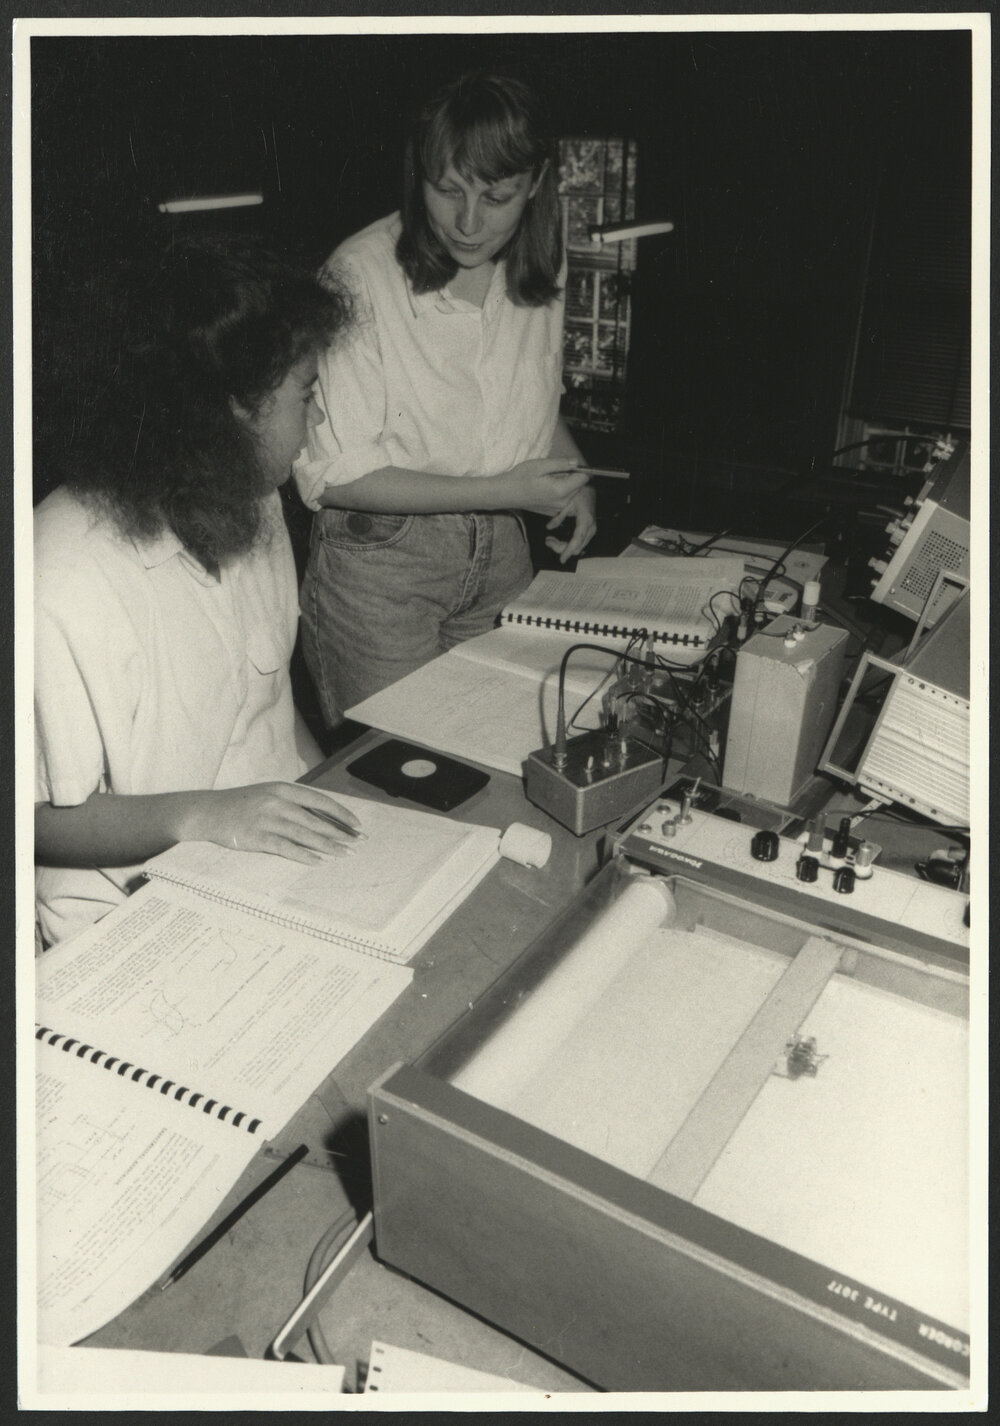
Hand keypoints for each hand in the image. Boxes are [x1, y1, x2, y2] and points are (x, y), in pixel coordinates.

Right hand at [180, 783, 364, 863]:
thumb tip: (322, 820)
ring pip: (305, 835)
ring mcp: (267, 819)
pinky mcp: (257, 837)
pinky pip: (286, 848)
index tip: (356, 824)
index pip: (320, 801)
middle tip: (358, 842)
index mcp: (282, 789)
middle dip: (340, 832)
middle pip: (316, 820)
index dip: (340, 813)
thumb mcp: (268, 795)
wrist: (207, 811)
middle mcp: (277, 802)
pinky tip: (318, 862)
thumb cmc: (240, 805)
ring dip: (328, 846)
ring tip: (344, 854)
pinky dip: (304, 856)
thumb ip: (292, 804)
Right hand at [491, 457, 588, 513]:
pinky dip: (559, 492)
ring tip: (547, 481)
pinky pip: (564, 499)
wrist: (506, 494)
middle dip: (571, 477)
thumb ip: (561, 463)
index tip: (566, 465)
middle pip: (579, 486)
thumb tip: (576, 461)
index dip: (577, 469)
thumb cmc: (520, 478)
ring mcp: (558, 509)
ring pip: (572, 492)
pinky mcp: (553, 512)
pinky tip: (545, 489)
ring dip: (565, 484)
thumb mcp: (540, 465)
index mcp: (560, 490)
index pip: (583, 478)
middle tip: (552, 472)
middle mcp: (562, 503)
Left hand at [545, 484, 596, 563]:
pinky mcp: (589, 532)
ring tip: (549, 540)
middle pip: (577, 547)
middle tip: (547, 541)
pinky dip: (567, 544)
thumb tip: (549, 528)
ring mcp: (591, 531)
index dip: (568, 551)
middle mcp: (591, 528)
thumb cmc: (579, 494)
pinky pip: (578, 544)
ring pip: (577, 548)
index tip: (561, 560)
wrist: (589, 489)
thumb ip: (558, 517)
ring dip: (563, 547)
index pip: (577, 541)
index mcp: (585, 521)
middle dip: (561, 548)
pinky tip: (555, 540)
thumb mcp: (566, 503)